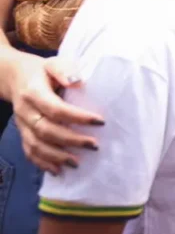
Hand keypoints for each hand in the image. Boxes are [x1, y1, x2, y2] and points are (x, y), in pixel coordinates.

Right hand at [12, 54, 102, 174]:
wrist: (15, 77)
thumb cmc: (42, 70)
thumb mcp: (53, 63)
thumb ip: (64, 70)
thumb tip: (78, 81)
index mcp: (34, 93)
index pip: (56, 109)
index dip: (77, 117)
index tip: (100, 121)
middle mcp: (25, 111)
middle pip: (46, 130)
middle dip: (71, 140)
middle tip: (94, 145)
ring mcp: (22, 125)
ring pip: (36, 145)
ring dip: (57, 156)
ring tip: (78, 163)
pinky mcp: (22, 133)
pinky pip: (29, 152)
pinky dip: (43, 163)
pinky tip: (58, 170)